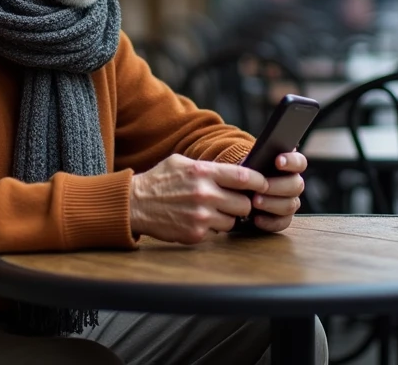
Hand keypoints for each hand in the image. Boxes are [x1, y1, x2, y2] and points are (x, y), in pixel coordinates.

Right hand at [129, 154, 267, 243]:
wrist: (134, 204)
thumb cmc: (159, 180)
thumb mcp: (182, 162)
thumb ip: (209, 167)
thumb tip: (236, 171)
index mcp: (203, 172)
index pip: (244, 178)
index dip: (259, 182)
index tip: (263, 184)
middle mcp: (204, 194)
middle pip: (244, 204)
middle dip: (243, 204)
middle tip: (235, 201)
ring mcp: (200, 216)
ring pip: (233, 221)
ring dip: (227, 217)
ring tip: (213, 210)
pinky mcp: (195, 234)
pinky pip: (216, 233)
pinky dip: (212, 228)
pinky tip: (198, 219)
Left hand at [249, 151, 307, 232]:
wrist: (236, 190)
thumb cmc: (246, 171)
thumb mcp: (250, 160)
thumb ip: (258, 156)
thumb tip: (257, 154)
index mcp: (289, 166)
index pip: (299, 162)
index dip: (291, 161)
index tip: (278, 161)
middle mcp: (293, 184)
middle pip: (296, 185)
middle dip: (278, 186)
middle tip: (262, 186)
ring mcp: (290, 202)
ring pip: (290, 205)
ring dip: (272, 203)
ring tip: (254, 202)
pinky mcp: (282, 219)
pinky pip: (282, 223)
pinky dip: (269, 222)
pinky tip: (256, 219)